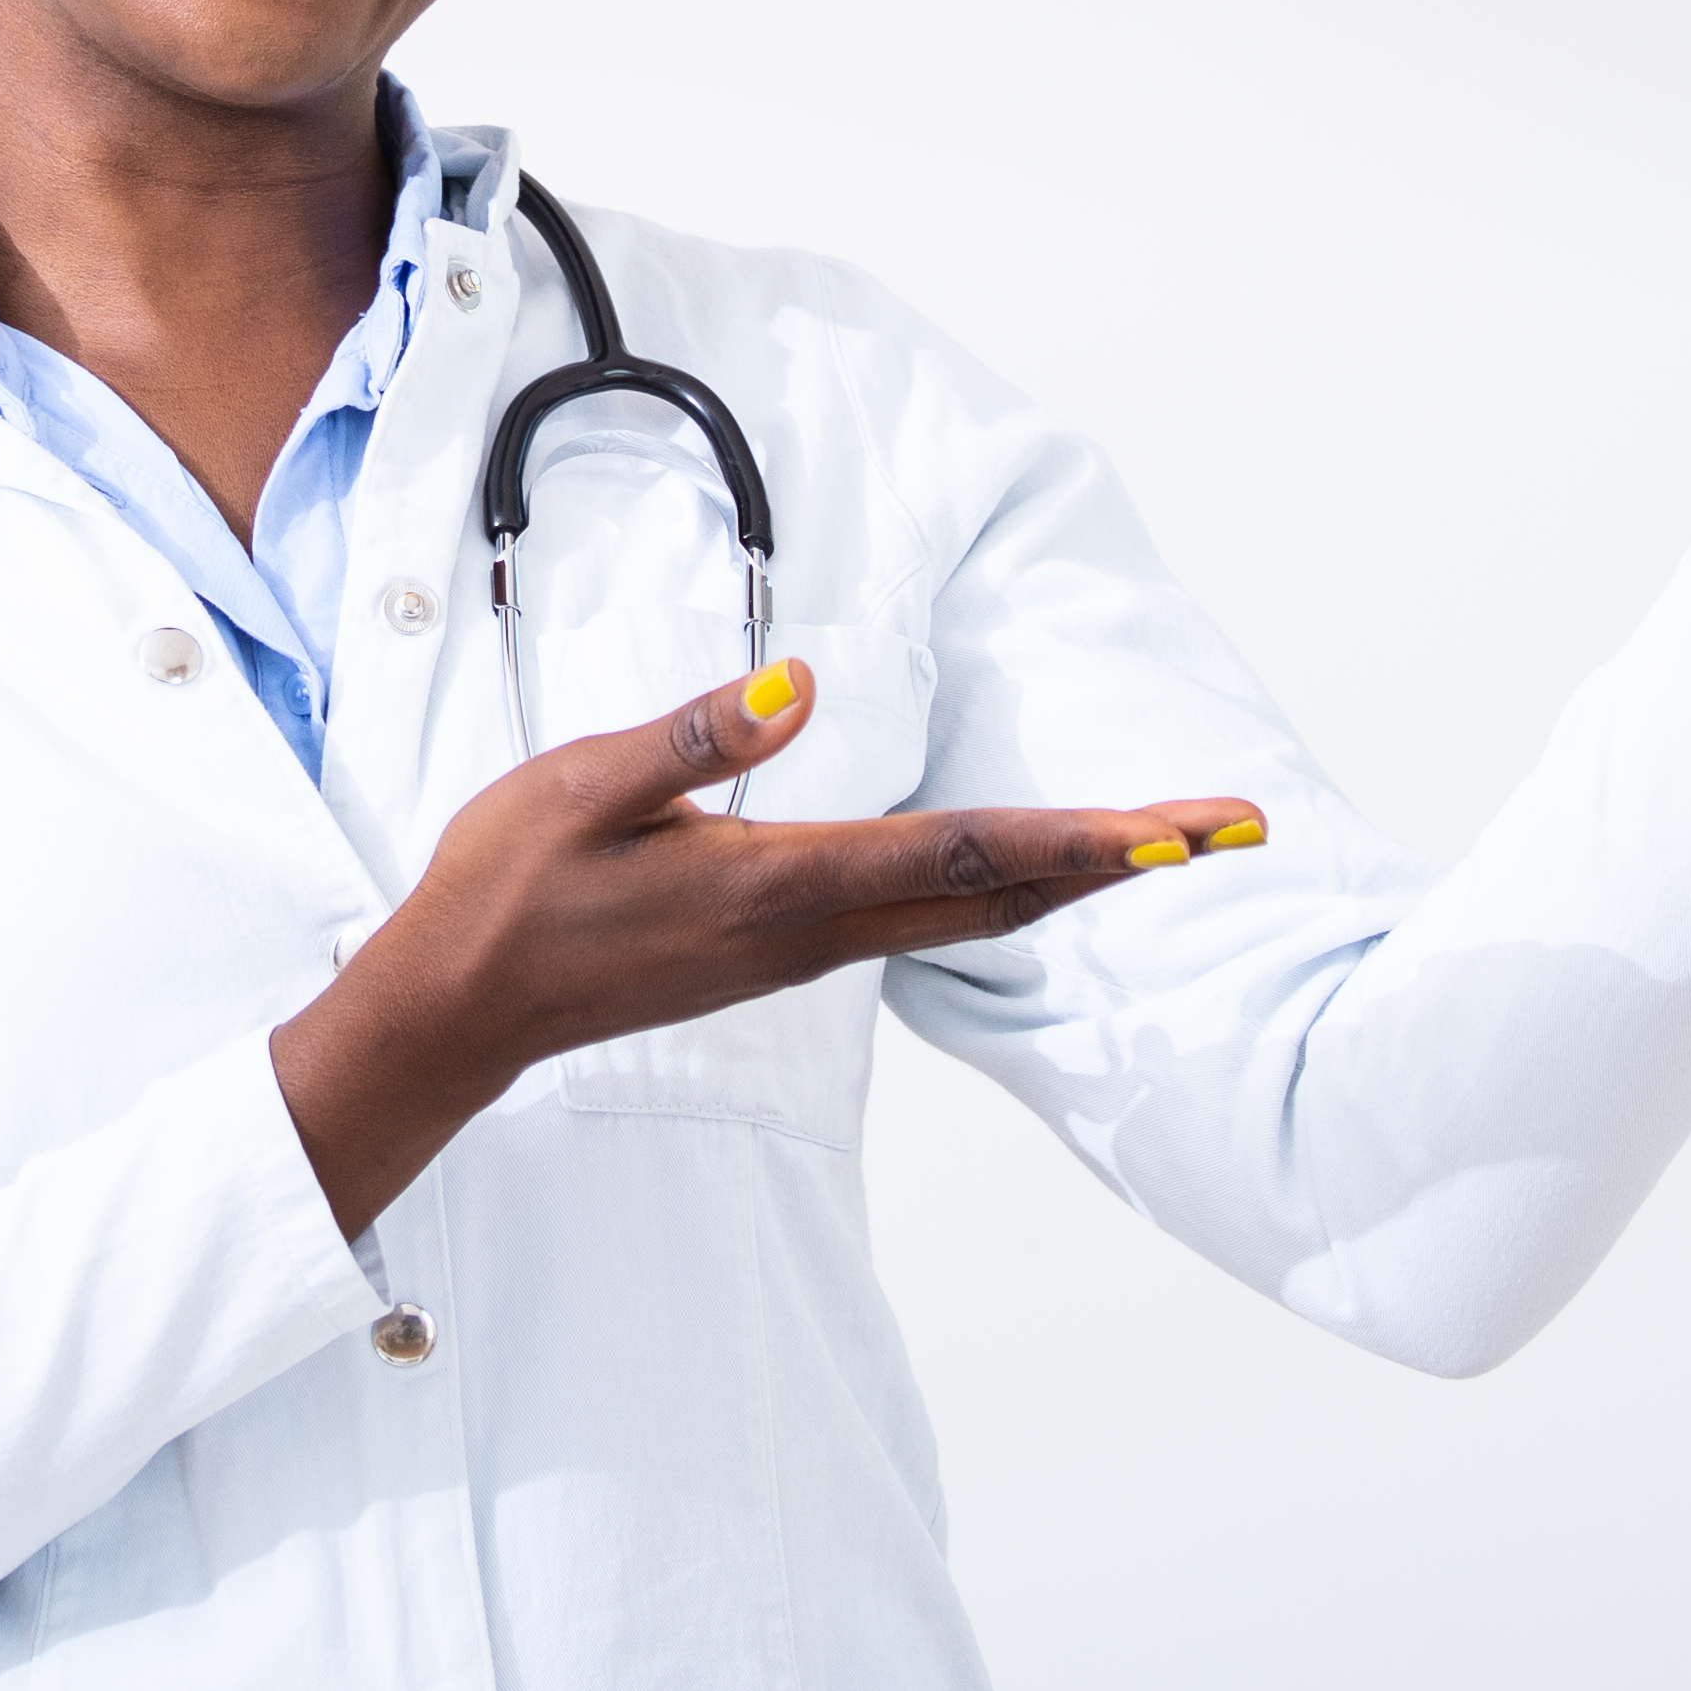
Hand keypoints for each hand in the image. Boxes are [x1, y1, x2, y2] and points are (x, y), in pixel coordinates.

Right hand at [267, 660, 1261, 1233]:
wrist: (460, 1010)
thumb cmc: (510, 889)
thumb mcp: (584, 786)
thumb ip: (695, 738)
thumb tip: (795, 680)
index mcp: (781, 884)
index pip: (966, 853)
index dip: (1084, 838)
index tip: (1179, 832)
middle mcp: (813, 929)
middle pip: (1002, 892)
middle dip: (1122, 859)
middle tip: (1230, 829)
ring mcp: (801, 952)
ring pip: (972, 911)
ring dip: (1073, 875)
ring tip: (1160, 844)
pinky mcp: (780, 953)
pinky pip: (924, 922)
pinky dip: (1002, 890)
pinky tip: (1026, 872)